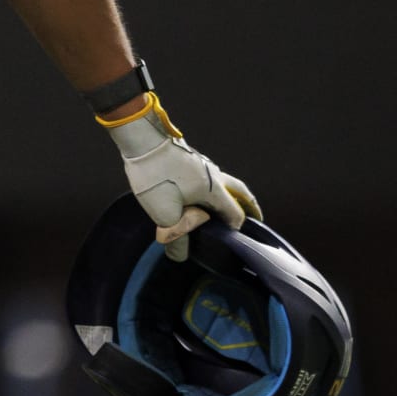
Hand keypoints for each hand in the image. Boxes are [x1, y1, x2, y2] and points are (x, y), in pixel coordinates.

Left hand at [104, 99, 261, 260]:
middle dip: (249, 206)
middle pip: (240, 192)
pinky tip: (200, 193)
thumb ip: (176, 237)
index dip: (236, 229)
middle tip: (255, 218)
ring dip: (232, 195)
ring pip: (226, 182)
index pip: (236, 214)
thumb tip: (180, 257)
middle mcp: (214, 175)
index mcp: (215, 190)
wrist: (142, 138)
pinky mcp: (190, 158)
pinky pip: (211, 176)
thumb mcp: (165, 214)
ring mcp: (203, 164)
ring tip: (226, 207)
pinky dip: (215, 187)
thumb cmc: (157, 176)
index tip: (233, 241)